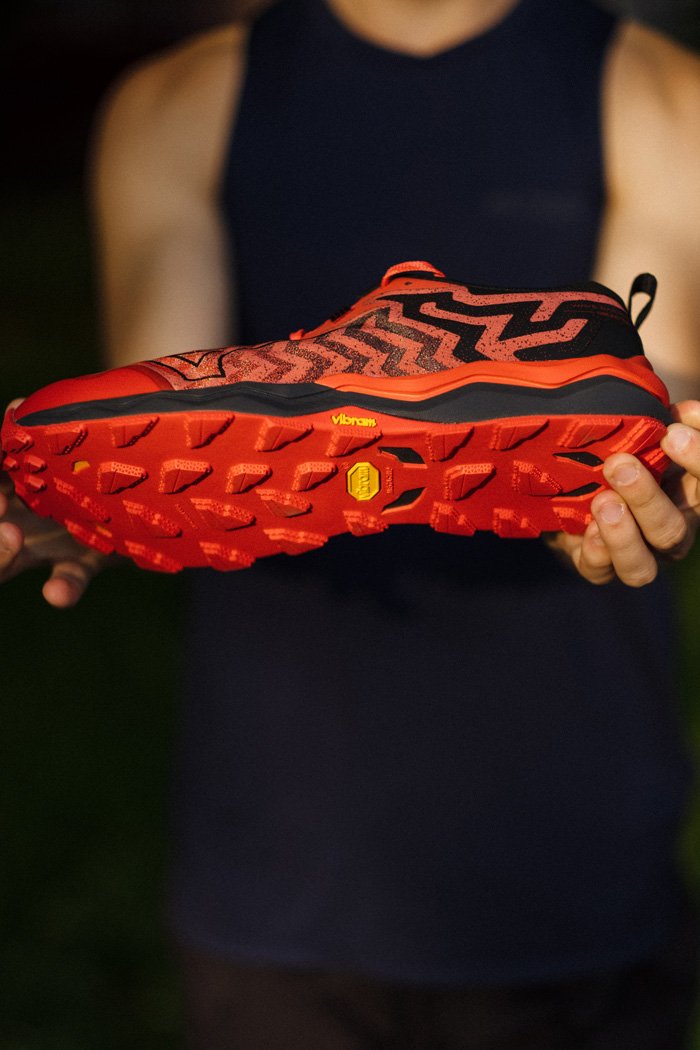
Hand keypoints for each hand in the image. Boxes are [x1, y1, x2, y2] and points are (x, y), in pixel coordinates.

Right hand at [0, 400, 109, 606]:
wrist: (142, 486)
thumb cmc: (90, 453)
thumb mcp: (60, 441)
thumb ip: (35, 429)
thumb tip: (18, 405)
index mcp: (9, 485)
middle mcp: (17, 517)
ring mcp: (44, 544)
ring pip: (8, 559)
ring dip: (2, 554)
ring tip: (14, 537)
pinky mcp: (80, 563)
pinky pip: (67, 579)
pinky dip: (62, 588)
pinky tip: (56, 593)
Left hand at [546, 400, 699, 586]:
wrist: (574, 486)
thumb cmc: (627, 453)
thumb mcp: (650, 436)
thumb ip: (670, 423)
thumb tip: (681, 412)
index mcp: (691, 500)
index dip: (698, 461)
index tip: (672, 433)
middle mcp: (669, 534)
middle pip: (672, 531)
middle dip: (646, 498)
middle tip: (620, 465)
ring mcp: (635, 556)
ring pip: (640, 568)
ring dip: (622, 535)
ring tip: (602, 501)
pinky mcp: (597, 567)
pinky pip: (599, 572)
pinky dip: (595, 552)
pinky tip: (587, 530)